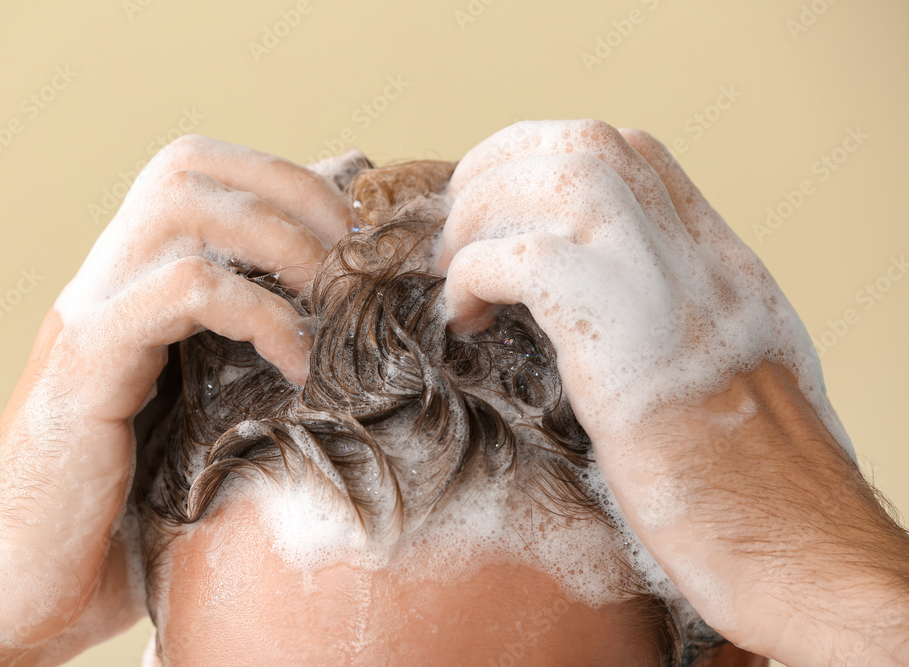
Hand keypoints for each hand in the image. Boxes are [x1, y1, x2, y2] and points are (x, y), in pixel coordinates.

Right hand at [0, 135, 356, 664]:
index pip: (194, 168)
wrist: (19, 585)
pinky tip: (298, 365)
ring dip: (280, 242)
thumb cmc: (122, 509)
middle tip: (350, 258)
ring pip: (181, 209)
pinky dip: (259, 314)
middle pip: (187, 166)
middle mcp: (102, 283)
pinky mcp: (88, 366)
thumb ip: (246, 362)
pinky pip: (182, 293)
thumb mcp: (202, 418)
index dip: (282, 178)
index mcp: (128, 284)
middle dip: (290, 193)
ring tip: (331, 301)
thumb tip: (328, 330)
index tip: (348, 235)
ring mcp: (90, 316)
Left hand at [441, 120, 908, 665]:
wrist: (791, 541)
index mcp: (718, 260)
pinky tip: (465, 318)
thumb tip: (603, 312)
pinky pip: (522, 256)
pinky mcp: (620, 329)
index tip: (500, 201)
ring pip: (556, 176)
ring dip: (482, 212)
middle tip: (460, 225)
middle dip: (501, 166)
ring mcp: (664, 281)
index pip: (632, 153)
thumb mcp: (727, 372)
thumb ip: (674, 322)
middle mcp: (696, 254)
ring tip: (455, 270)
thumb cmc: (748, 484)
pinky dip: (475, 274)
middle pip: (585, 144)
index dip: (546, 157)